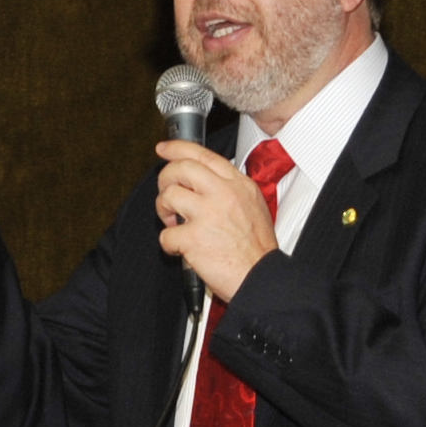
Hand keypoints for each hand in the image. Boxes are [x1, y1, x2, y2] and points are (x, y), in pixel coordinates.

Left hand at [152, 140, 276, 304]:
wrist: (261, 278)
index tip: (164, 149)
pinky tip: (180, 249)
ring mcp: (207, 214)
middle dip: (165, 179)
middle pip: (181, 168)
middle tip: (166, 194)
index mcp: (238, 185)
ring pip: (169, 195)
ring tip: (174, 223)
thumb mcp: (254, 207)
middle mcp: (223, 194)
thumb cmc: (257, 251)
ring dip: (164, 210)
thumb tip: (205, 182)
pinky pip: (166, 233)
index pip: (203, 155)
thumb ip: (230, 191)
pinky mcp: (194, 237)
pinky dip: (168, 243)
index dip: (178, 148)